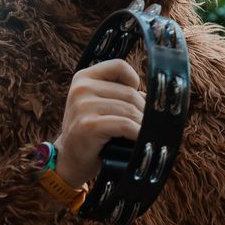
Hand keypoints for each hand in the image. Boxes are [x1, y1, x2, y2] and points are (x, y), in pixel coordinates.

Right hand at [53, 58, 144, 187]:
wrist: (70, 158)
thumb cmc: (92, 131)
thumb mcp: (102, 105)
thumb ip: (122, 94)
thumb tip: (154, 95)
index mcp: (84, 77)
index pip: (120, 66)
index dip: (134, 81)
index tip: (134, 99)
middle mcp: (81, 88)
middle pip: (130, 92)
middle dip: (142, 111)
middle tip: (142, 124)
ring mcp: (82, 106)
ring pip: (130, 110)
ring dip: (140, 124)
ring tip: (139, 133)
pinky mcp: (88, 125)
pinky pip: (125, 125)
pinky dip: (136, 134)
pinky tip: (137, 140)